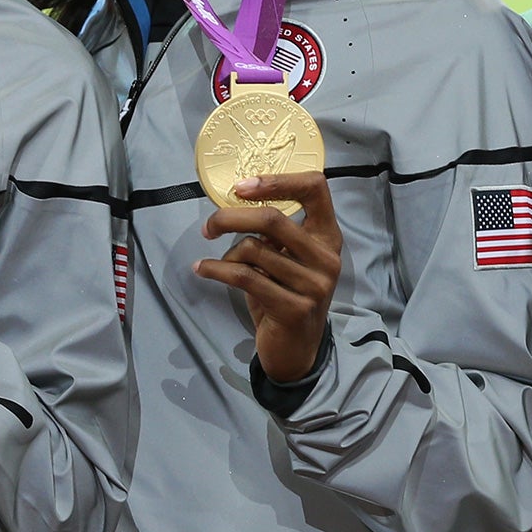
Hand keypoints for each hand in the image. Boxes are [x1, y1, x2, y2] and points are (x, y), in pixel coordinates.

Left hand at [195, 172, 342, 382]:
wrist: (296, 350)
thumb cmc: (286, 296)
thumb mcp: (287, 260)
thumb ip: (274, 235)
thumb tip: (235, 204)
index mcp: (328, 237)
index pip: (315, 188)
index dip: (277, 181)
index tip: (242, 187)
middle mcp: (326, 258)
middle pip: (273, 219)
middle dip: (231, 218)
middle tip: (209, 226)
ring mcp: (314, 285)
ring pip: (253, 250)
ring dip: (227, 255)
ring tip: (219, 264)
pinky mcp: (294, 308)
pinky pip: (244, 277)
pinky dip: (216, 269)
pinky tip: (202, 269)